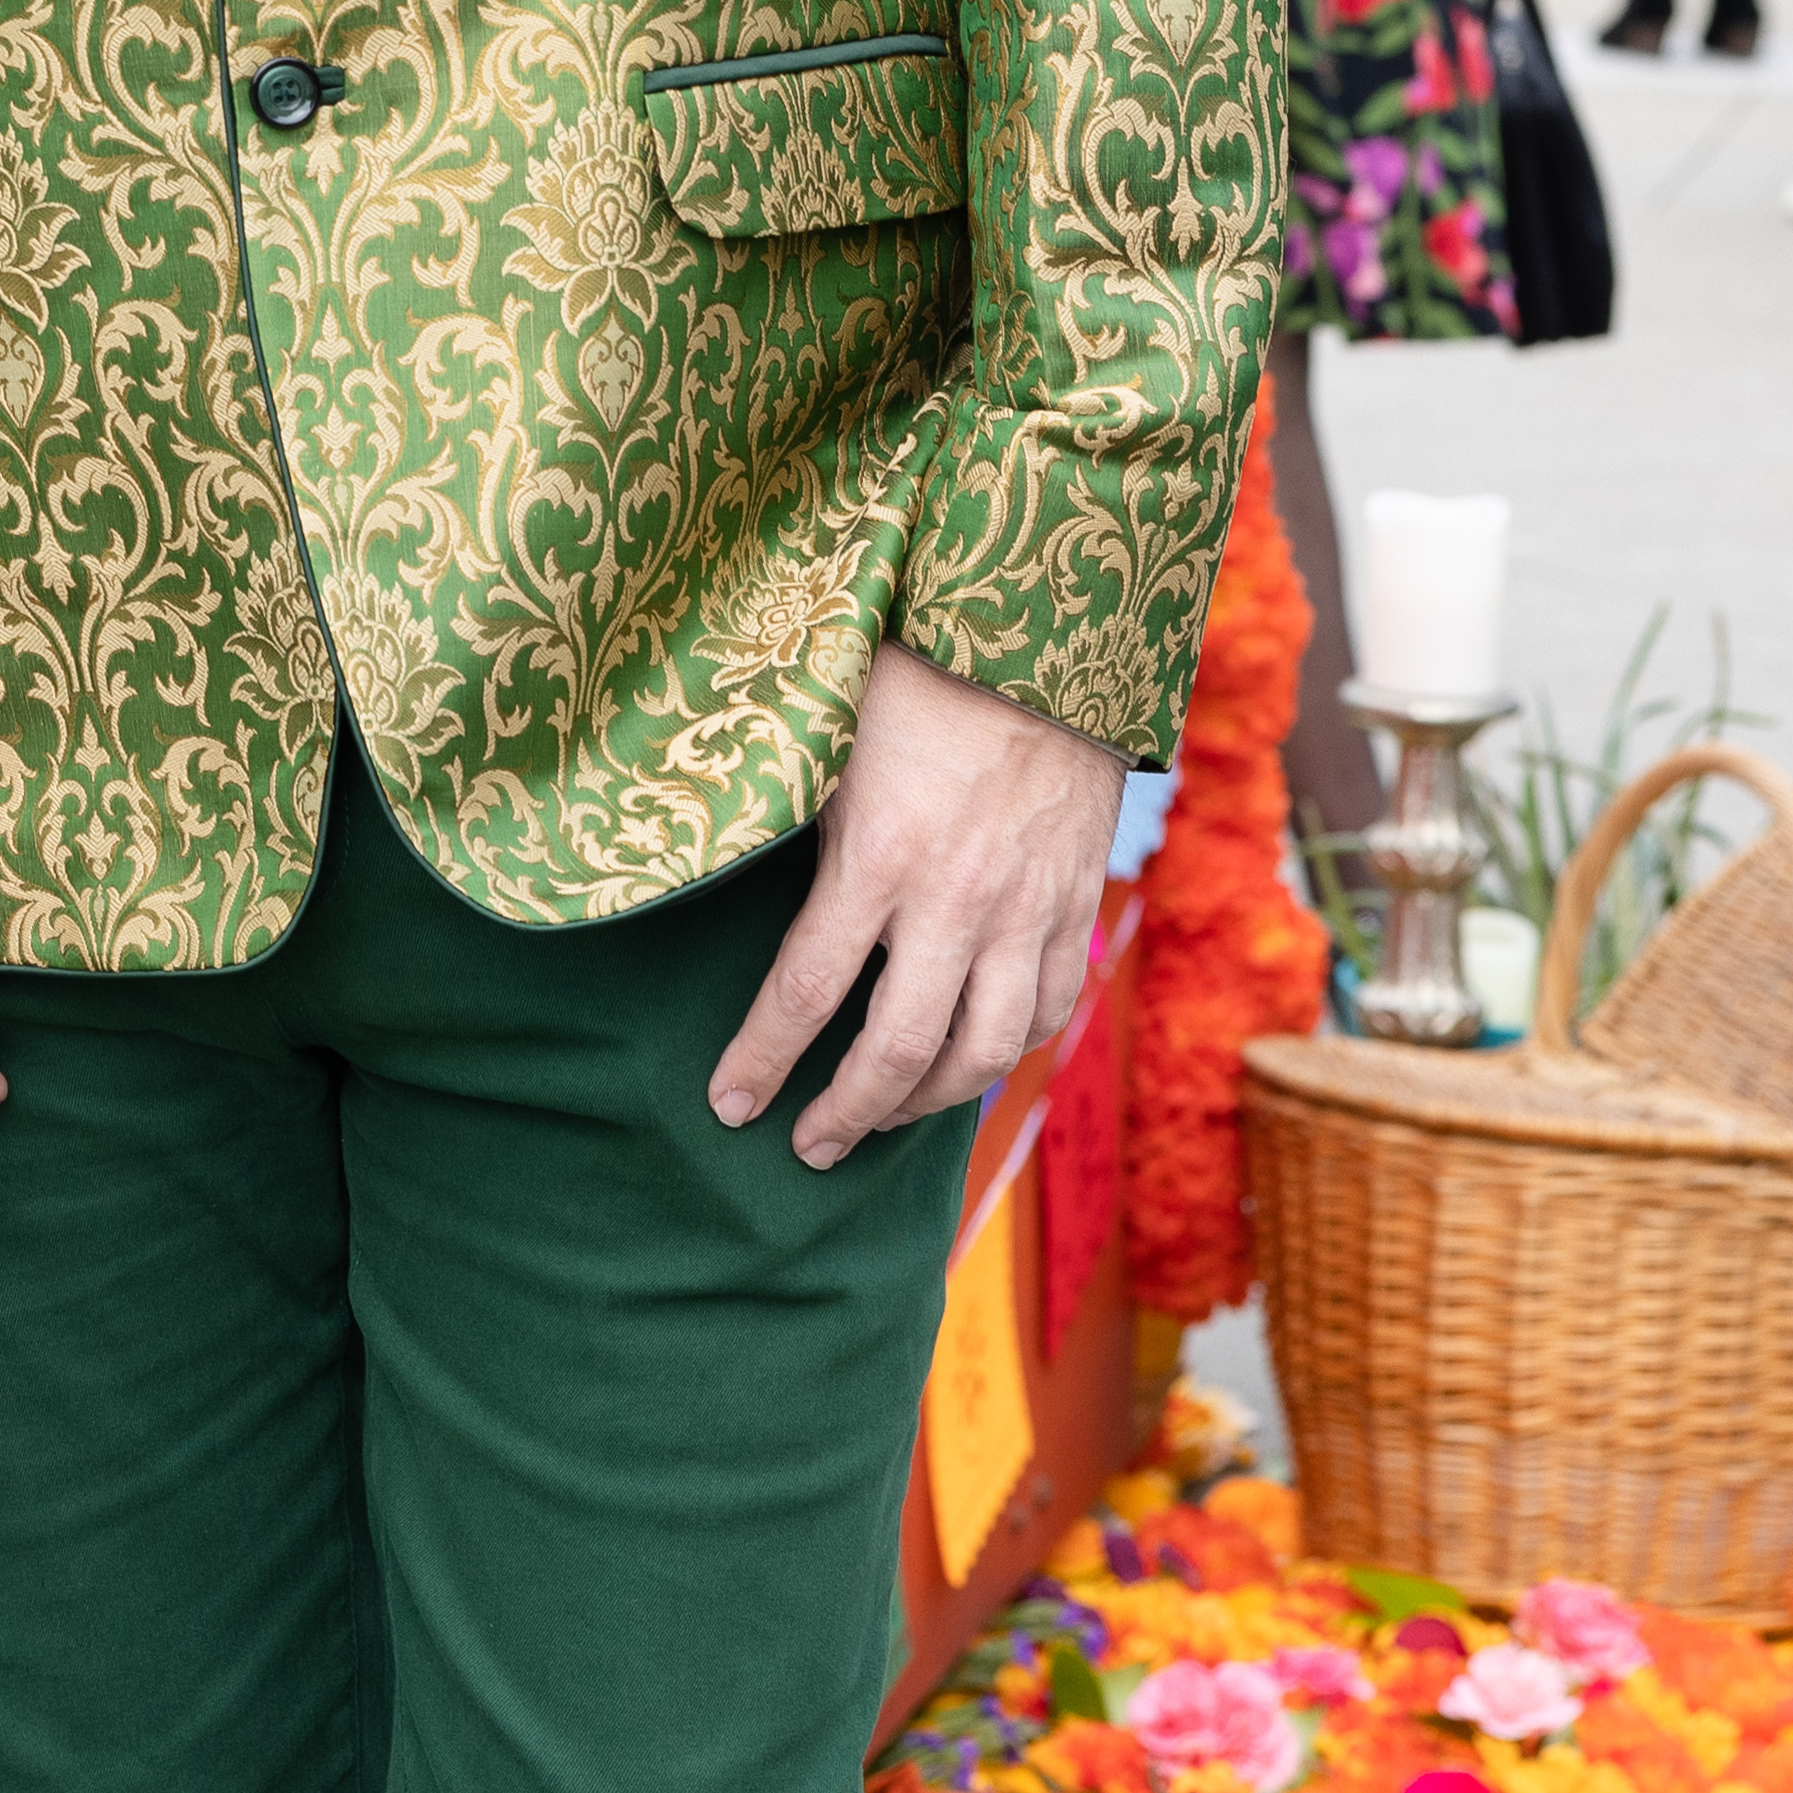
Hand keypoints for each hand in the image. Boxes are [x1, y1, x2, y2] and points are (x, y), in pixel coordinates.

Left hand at [711, 641, 1123, 1166]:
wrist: (1047, 645)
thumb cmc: (915, 681)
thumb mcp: (829, 743)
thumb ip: (791, 823)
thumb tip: (717, 869)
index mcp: (881, 859)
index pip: (808, 990)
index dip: (763, 1057)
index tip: (729, 1102)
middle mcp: (959, 902)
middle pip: (899, 1048)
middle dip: (845, 1113)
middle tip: (806, 1147)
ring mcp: (1027, 912)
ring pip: (983, 1050)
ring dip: (926, 1102)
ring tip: (879, 1120)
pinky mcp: (1075, 908)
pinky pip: (1048, 1012)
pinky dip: (1007, 1054)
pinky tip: (966, 1066)